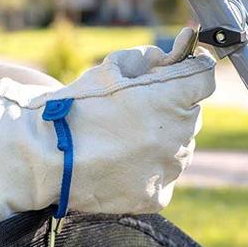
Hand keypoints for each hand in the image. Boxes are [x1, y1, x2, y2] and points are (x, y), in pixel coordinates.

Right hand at [0, 27, 214, 220]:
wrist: (43, 158)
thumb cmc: (75, 109)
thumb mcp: (110, 70)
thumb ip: (149, 58)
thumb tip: (179, 49)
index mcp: (171, 98)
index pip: (204, 77)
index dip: (192, 71)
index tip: (180, 70)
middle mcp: (178, 135)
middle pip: (191, 115)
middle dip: (171, 108)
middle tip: (136, 110)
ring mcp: (170, 169)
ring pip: (179, 147)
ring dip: (161, 140)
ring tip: (121, 141)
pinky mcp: (157, 196)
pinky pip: (163, 176)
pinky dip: (149, 169)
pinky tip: (120, 164)